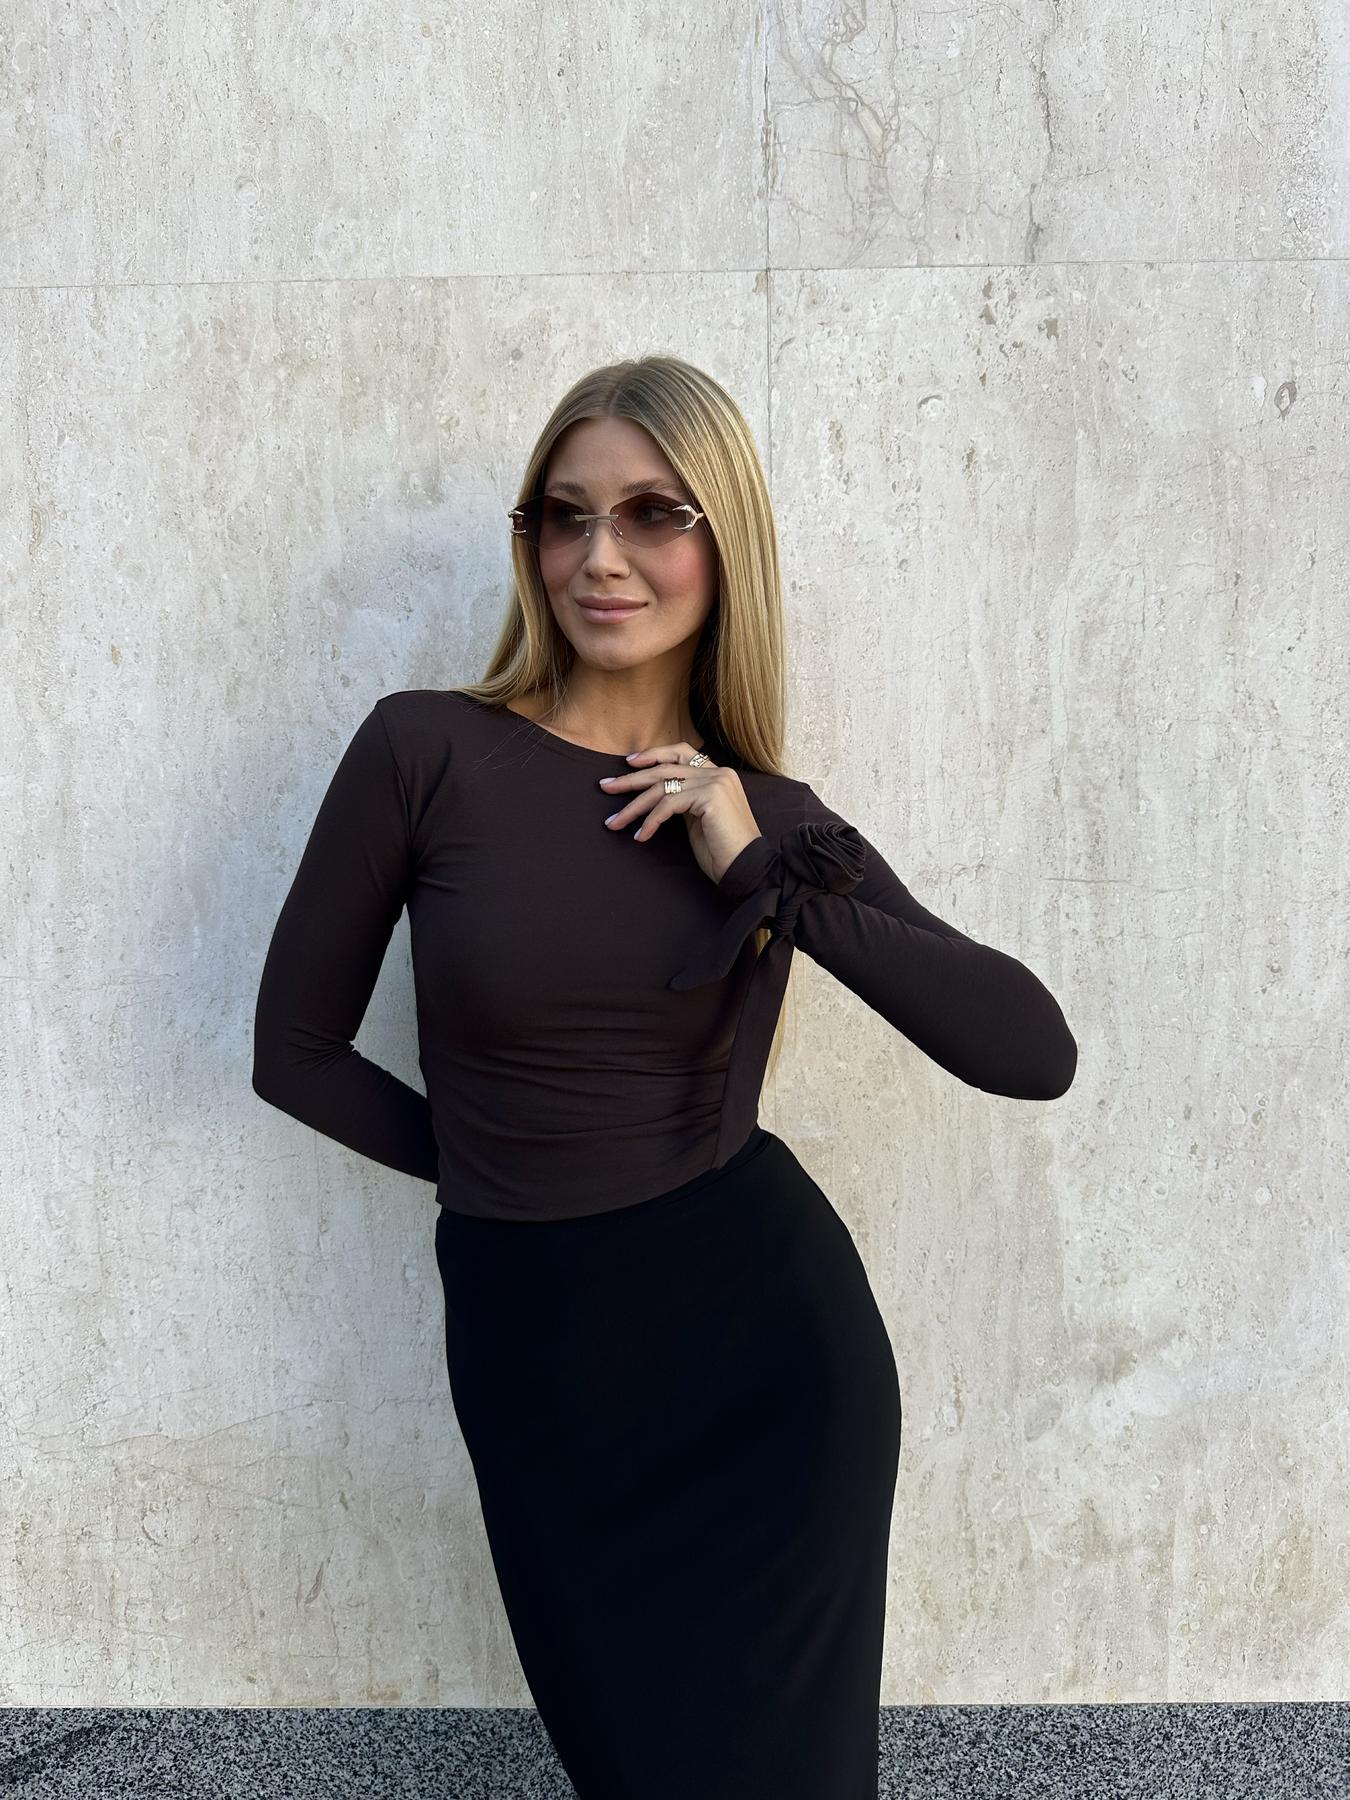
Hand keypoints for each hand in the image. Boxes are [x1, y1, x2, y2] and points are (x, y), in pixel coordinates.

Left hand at [597, 740, 763, 884]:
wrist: (747, 869)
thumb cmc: (722, 851)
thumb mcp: (698, 819)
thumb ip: (683, 801)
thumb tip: (653, 796)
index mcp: (718, 774)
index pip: (681, 752)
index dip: (654, 754)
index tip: (629, 763)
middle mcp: (719, 773)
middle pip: (665, 769)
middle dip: (630, 779)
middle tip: (605, 786)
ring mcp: (716, 782)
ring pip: (662, 787)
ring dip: (633, 807)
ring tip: (614, 823)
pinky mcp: (711, 797)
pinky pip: (668, 804)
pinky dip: (649, 821)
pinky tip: (640, 836)